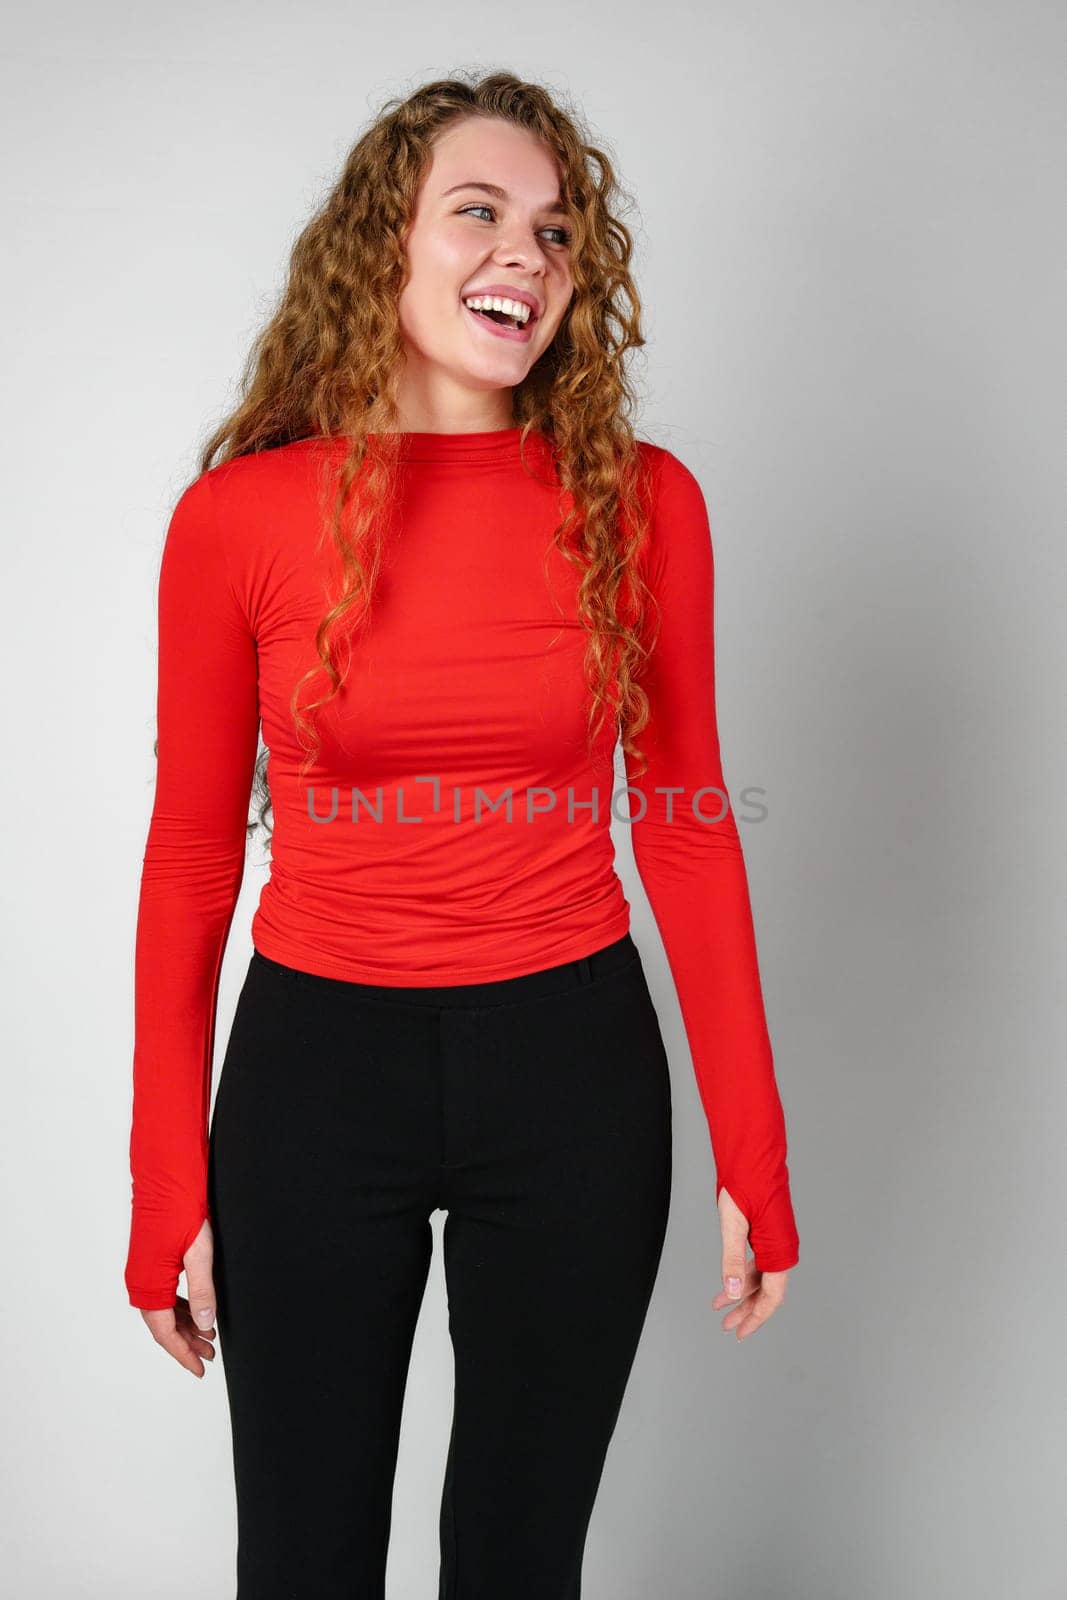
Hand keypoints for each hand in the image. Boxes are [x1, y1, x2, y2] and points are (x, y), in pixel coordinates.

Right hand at [139, 1218, 218, 1377]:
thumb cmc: (180, 1207)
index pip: (164, 1332)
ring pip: (164, 1310)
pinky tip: (198, 1310)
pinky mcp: (151, 1259)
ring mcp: (144, 1270)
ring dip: (186, 1325)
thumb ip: (202, 1291)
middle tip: (211, 1355)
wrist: (165, 1173)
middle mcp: (140, 1280)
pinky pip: (164, 1293)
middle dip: (187, 1343)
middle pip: (163, 1325)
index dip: (183, 1353)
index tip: (200, 1369)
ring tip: (209, 1337)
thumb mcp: (198, 1251)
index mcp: (147, 1284)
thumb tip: (205, 1325)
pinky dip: (182, 1306)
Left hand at [713, 1186, 788, 1340]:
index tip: (740, 1332)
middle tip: (728, 1328)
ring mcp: (775, 1241)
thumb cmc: (745, 1183)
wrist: (754, 1156)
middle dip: (746, 1311)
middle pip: (766, 1292)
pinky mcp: (768, 1234)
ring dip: (742, 1295)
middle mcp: (781, 1248)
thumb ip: (731, 1259)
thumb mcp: (733, 1224)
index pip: (771, 1296)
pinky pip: (758, 1264)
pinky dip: (742, 1276)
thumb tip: (731, 1292)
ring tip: (721, 1310)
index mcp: (778, 1249)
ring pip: (760, 1279)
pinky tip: (727, 1285)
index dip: (756, 1317)